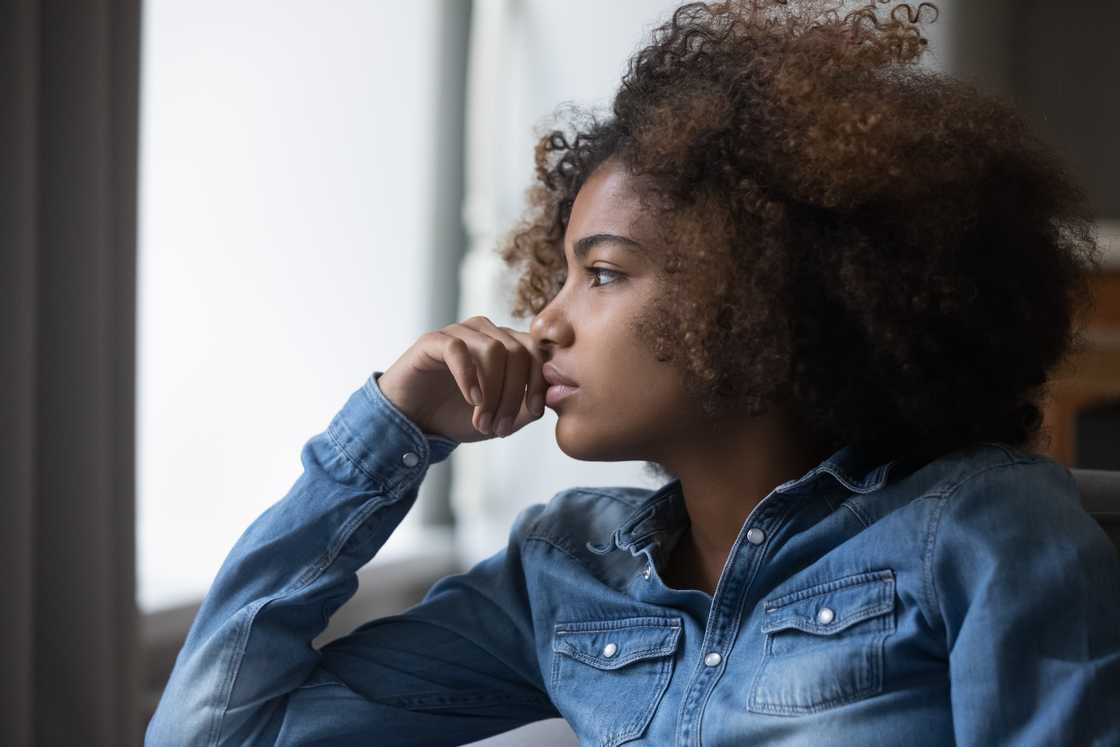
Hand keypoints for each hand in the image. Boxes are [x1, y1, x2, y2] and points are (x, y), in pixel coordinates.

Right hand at [376, 316, 547, 442]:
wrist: (413, 421)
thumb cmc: (458, 416)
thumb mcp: (501, 418)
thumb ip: (528, 407)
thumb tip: (554, 397)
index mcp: (506, 346)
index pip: (536, 350)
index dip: (540, 380)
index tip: (537, 412)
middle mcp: (485, 333)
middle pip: (517, 351)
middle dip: (514, 394)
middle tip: (501, 427)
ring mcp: (459, 333)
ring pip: (493, 349)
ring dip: (492, 392)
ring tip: (483, 422)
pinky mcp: (433, 341)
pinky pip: (458, 348)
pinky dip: (469, 377)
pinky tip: (471, 401)